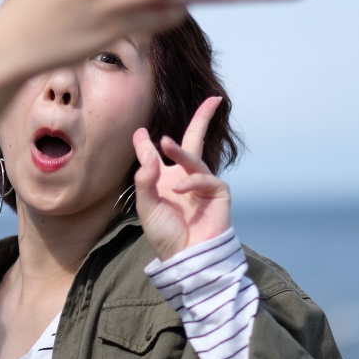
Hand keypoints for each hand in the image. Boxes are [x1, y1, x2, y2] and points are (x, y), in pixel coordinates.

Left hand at [132, 97, 231, 260]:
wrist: (185, 257)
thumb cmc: (165, 234)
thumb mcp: (146, 205)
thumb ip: (145, 177)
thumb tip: (150, 149)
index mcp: (166, 180)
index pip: (158, 155)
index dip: (147, 143)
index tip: (139, 132)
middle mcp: (185, 178)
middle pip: (195, 142)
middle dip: (204, 119)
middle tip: (213, 100)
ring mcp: (203, 185)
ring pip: (195, 159)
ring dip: (181, 151)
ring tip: (166, 144)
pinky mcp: (218, 194)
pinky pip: (206, 179)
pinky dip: (192, 181)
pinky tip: (179, 189)